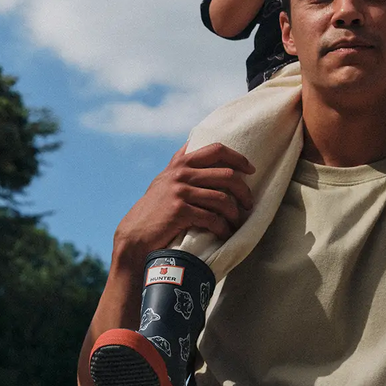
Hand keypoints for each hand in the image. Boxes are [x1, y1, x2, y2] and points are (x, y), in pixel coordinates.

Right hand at [112, 142, 256, 263]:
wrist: (135, 235)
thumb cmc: (154, 210)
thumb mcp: (165, 181)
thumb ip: (181, 167)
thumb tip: (200, 149)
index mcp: (180, 164)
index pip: (216, 150)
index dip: (238, 158)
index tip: (250, 170)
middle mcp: (181, 174)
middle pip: (227, 175)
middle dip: (244, 191)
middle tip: (248, 204)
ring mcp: (180, 192)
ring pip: (223, 199)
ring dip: (235, 213)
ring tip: (237, 222)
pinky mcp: (180, 211)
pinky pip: (212, 218)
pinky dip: (223, 228)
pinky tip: (225, 233)